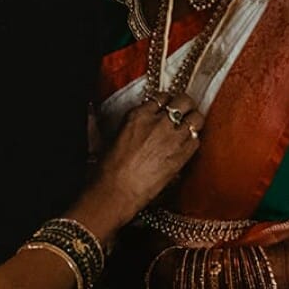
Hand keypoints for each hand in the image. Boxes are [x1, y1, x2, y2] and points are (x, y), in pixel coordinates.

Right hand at [73, 97, 202, 240]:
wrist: (117, 192)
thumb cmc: (107, 169)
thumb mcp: (103, 137)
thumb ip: (103, 121)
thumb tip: (91, 109)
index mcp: (138, 114)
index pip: (161, 96)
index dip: (166, 101)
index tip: (166, 107)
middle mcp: (158, 122)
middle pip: (183, 100)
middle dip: (185, 105)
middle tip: (184, 112)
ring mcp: (173, 138)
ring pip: (196, 118)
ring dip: (193, 121)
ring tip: (189, 127)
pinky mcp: (182, 155)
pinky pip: (197, 140)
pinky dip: (194, 141)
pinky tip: (187, 146)